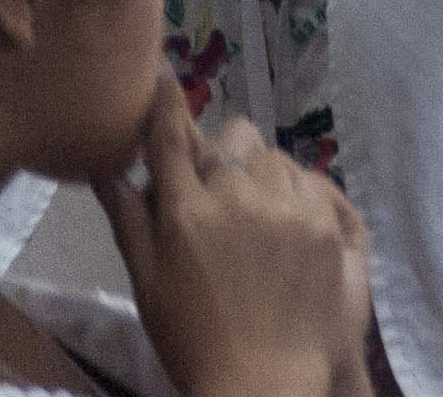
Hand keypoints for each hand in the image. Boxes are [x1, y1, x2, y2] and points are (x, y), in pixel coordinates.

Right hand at [95, 78, 372, 396]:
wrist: (267, 379)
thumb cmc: (193, 337)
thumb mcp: (147, 282)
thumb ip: (130, 218)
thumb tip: (106, 168)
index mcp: (187, 210)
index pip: (172, 136)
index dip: (166, 102)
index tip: (164, 76)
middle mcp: (243, 194)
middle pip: (237, 136)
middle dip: (226, 152)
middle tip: (219, 191)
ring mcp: (295, 204)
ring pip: (279, 157)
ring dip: (265, 174)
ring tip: (257, 222)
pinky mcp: (335, 220)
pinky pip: (317, 181)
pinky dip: (303, 194)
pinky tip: (292, 227)